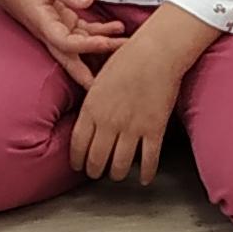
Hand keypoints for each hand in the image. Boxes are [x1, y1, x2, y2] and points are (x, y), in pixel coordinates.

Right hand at [0, 0, 129, 89]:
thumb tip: (88, 1)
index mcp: (42, 24)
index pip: (66, 43)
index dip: (88, 46)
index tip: (108, 43)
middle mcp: (49, 31)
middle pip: (72, 60)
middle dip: (92, 75)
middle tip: (112, 86)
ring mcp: (55, 28)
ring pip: (81, 48)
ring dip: (104, 49)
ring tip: (128, 46)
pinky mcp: (61, 21)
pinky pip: (82, 32)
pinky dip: (100, 31)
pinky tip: (117, 29)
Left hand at [71, 7, 215, 187]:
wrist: (155, 52)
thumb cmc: (126, 59)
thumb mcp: (98, 80)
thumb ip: (91, 104)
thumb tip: (88, 121)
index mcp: (91, 109)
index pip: (78, 145)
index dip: (77, 160)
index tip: (79, 166)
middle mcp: (108, 122)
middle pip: (97, 159)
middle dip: (95, 171)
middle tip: (96, 173)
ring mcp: (132, 128)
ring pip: (120, 165)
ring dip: (118, 174)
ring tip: (117, 174)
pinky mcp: (154, 129)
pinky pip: (149, 159)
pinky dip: (147, 173)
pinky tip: (145, 179)